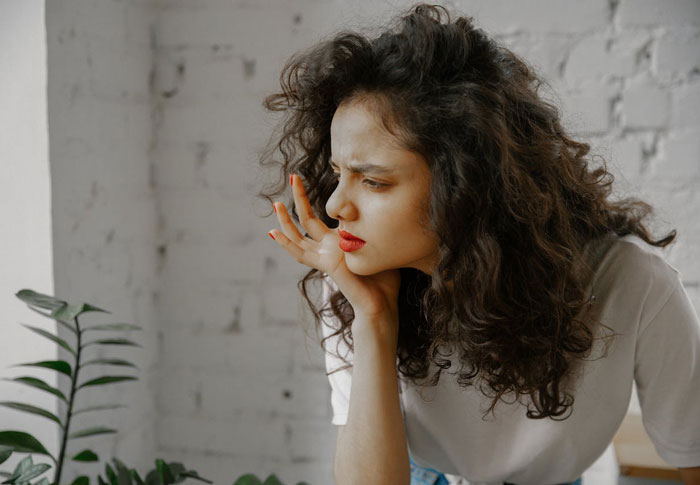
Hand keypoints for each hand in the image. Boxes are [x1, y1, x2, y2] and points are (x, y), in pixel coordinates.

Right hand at [268, 174, 400, 338]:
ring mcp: (325, 258)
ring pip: (299, 237)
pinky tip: (274, 234)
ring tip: (276, 204)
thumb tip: (381, 206)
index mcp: (339, 243)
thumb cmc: (384, 279)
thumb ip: (372, 227)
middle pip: (306, 220)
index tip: (313, 181)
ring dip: (286, 221)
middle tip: (292, 176)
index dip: (316, 200)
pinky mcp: (326, 266)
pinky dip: (287, 245)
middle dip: (299, 198)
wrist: (382, 304)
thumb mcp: (378, 243)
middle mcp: (328, 249)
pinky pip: (302, 255)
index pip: (321, 217)